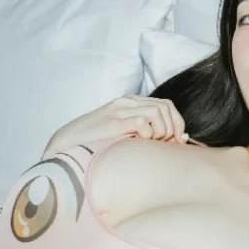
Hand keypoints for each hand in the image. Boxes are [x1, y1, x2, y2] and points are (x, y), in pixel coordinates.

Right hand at [43, 94, 187, 158]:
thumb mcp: (127, 136)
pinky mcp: (113, 123)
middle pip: (165, 106)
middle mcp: (127, 102)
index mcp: (131, 103)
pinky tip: (142, 143)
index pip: (166, 105)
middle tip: (167, 145)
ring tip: (154, 144)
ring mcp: (119, 111)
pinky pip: (141, 122)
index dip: (177, 122)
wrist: (66, 146)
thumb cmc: (98, 146)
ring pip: (157, 111)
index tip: (177, 141)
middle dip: (173, 127)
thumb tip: (182, 138)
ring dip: (162, 130)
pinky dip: (148, 134)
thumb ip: (150, 133)